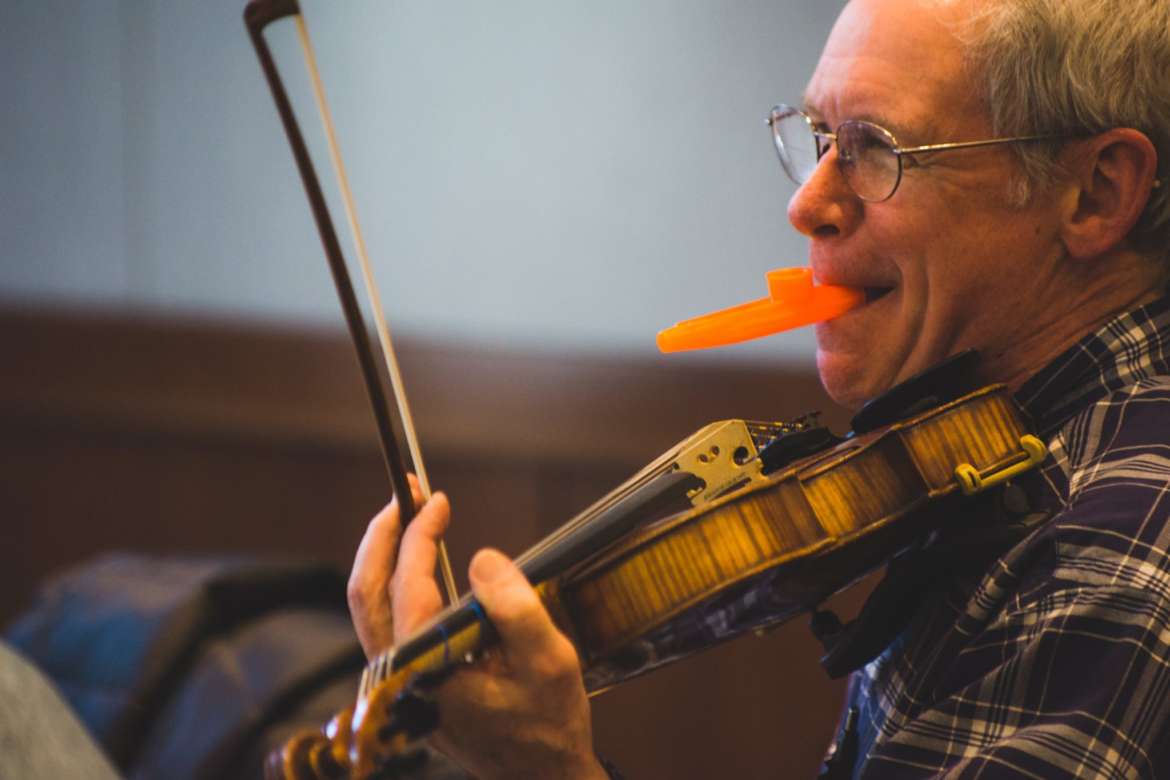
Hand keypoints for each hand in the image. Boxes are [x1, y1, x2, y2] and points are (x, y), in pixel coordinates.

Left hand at [347, 483, 607, 779]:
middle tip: (407, 494)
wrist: (540, 777)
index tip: (438, 501)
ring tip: (409, 517)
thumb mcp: (549, 661)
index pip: (408, 585)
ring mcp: (398, 682)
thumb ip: (515, 609)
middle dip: (383, 535)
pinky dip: (395, 582)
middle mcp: (399, 675)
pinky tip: (419, 561)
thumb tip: (480, 558)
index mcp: (425, 669)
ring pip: (369, 607)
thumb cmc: (548, 725)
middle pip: (365, 592)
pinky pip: (387, 622)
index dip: (419, 534)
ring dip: (385, 556)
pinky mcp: (406, 682)